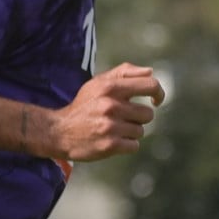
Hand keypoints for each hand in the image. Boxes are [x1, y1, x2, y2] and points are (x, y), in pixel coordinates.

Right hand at [50, 63, 164, 162]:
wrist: (59, 131)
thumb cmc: (84, 105)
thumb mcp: (98, 83)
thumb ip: (124, 73)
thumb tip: (151, 72)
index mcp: (110, 87)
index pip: (150, 85)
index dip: (159, 93)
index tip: (155, 100)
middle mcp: (111, 105)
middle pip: (147, 114)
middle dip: (138, 118)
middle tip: (121, 119)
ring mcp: (111, 126)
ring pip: (140, 131)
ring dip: (130, 132)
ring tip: (113, 129)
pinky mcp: (110, 145)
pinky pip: (134, 146)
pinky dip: (126, 145)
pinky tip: (112, 141)